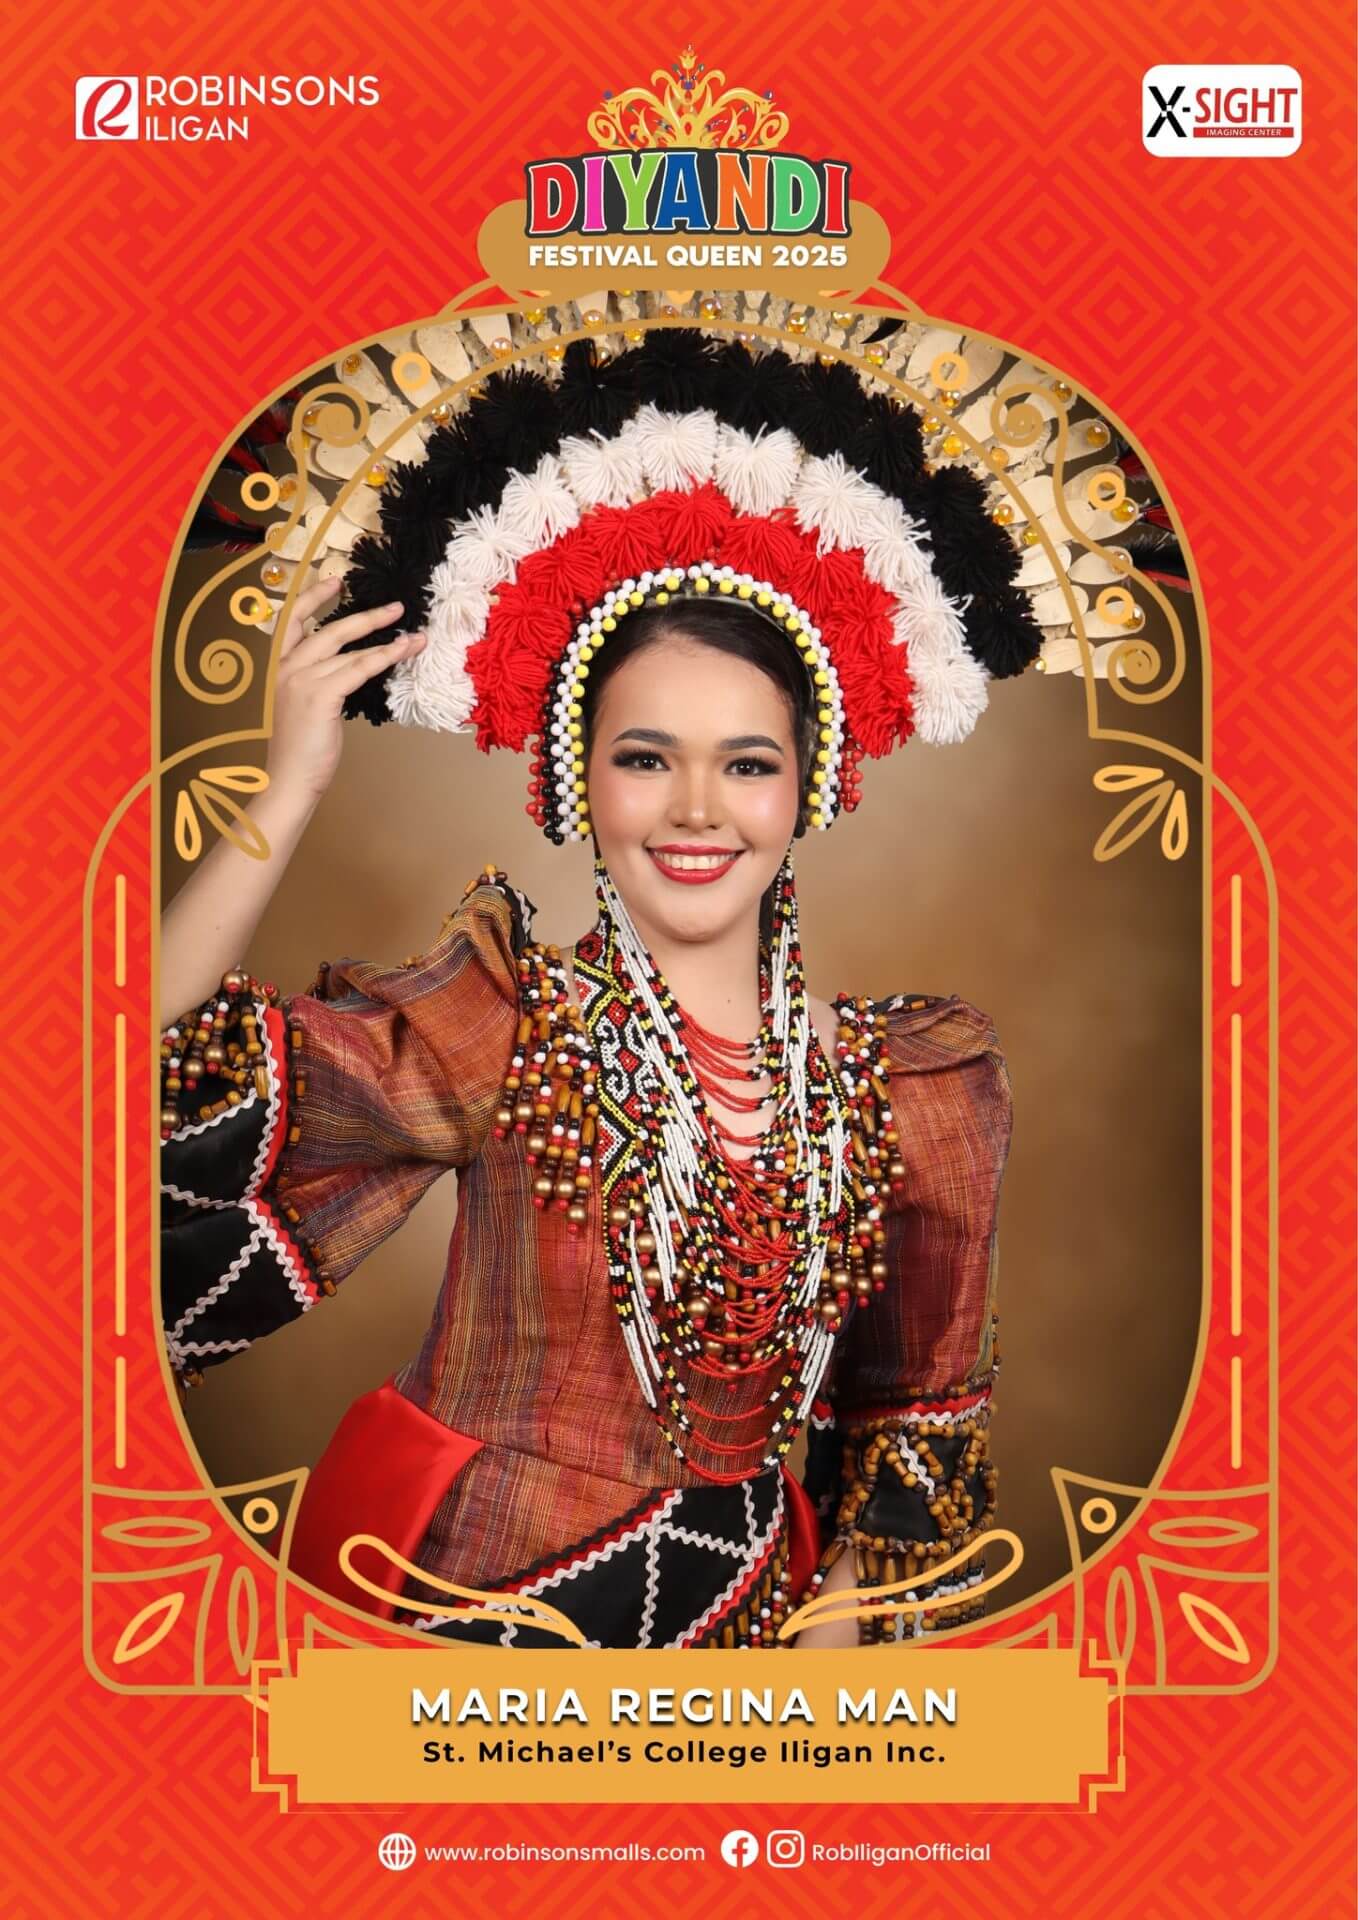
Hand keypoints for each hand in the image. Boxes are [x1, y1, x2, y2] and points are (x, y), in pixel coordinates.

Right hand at [266, 576, 425, 803]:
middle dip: (366, 616)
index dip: (313, 597)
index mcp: (279, 667)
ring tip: (415, 634)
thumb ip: (320, 680)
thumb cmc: (301, 747)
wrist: (290, 778)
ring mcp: (301, 680)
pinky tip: (404, 651)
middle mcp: (287, 668)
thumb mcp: (304, 704)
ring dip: (387, 639)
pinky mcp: (320, 696)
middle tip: (395, 607)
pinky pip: (359, 668)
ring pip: (350, 649)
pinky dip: (385, 657)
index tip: (334, 580)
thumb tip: (353, 665)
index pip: (292, 621)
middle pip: (329, 630)